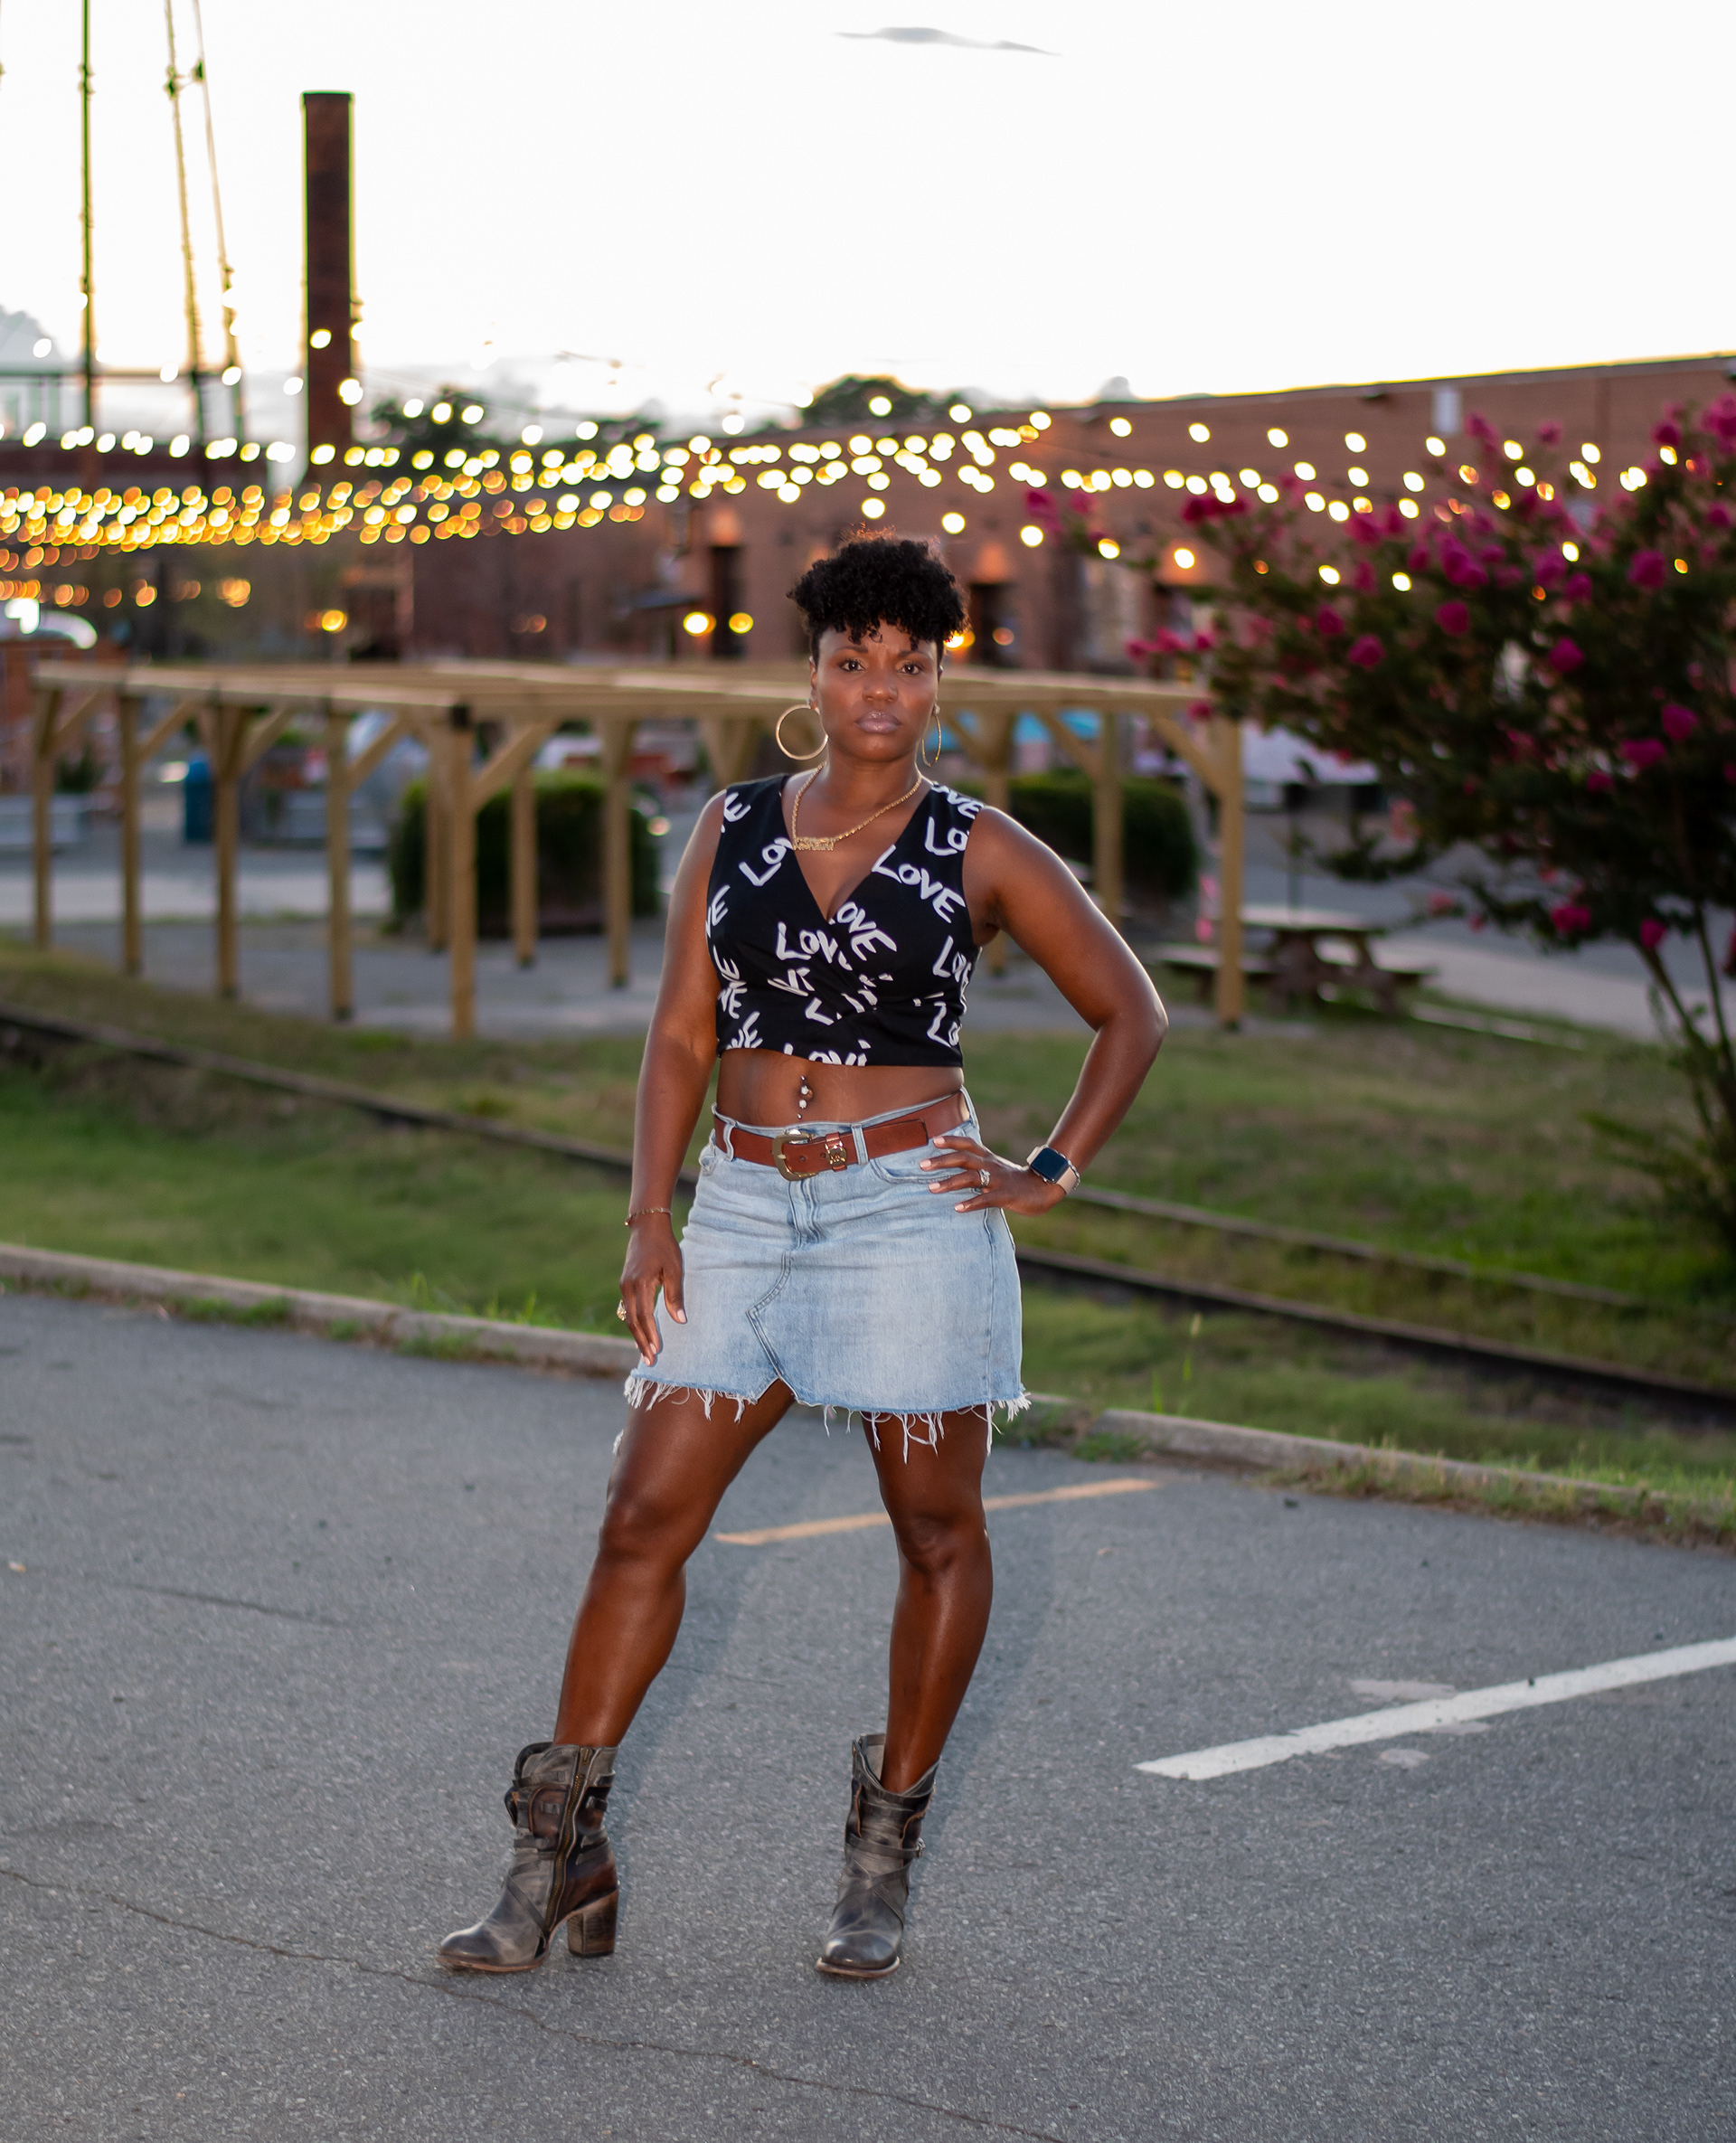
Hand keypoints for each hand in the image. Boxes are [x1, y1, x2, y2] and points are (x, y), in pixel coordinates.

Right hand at [619, 1215, 683, 1365]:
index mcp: (640, 1284)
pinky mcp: (624, 1284)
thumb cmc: (664, 1247)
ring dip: (637, 1335)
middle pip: (633, 1322)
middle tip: (650, 1361)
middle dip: (642, 1342)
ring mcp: (624, 1286)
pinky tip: (640, 1333)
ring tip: (645, 1352)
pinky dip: (634, 1323)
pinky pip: (628, 1309)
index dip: (650, 1335)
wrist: (646, 1228)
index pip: (644, 1317)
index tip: (657, 1351)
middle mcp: (627, 1288)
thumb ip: (675, 1296)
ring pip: (628, 1317)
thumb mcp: (674, 1270)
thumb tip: (680, 1321)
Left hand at [919, 1132, 1069, 1215]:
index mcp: (988, 1158)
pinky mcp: (1005, 1196)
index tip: (933, 1140)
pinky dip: (971, 1203)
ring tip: (932, 1188)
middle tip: (922, 1165)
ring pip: (971, 1178)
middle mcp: (991, 1166)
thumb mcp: (995, 1168)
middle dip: (942, 1161)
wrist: (1044, 1188)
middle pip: (964, 1158)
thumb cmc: (1014, 1180)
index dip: (951, 1141)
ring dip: (950, 1183)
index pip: (968, 1144)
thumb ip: (977, 1166)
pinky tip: (957, 1208)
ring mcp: (998, 1180)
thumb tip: (954, 1166)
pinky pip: (986, 1199)